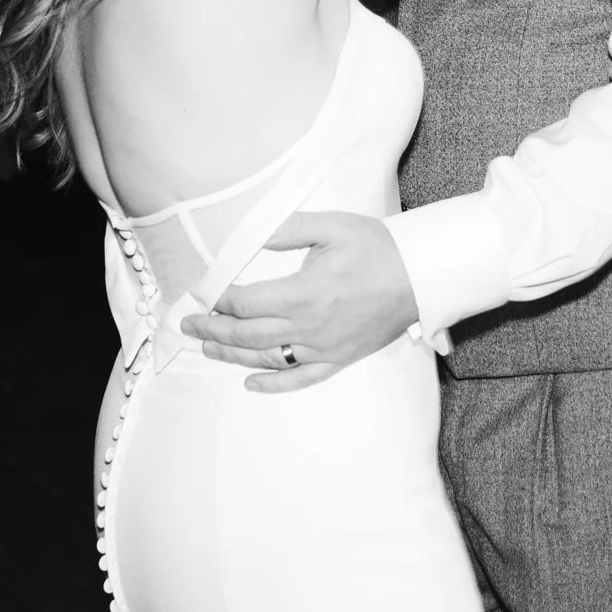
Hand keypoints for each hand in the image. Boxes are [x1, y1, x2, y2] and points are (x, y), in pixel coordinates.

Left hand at [179, 210, 419, 392]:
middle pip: (248, 334)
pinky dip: (273, 385)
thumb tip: (250, 237)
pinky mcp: (339, 358)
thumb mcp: (331, 226)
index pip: (246, 302)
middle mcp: (309, 326)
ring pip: (267, 358)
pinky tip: (250, 382)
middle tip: (190, 323)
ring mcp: (323, 347)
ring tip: (208, 346)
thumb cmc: (378, 248)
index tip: (202, 292)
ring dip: (232, 355)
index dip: (218, 299)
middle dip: (213, 329)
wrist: (421, 276)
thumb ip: (286, 230)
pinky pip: (301, 379)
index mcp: (303, 293)